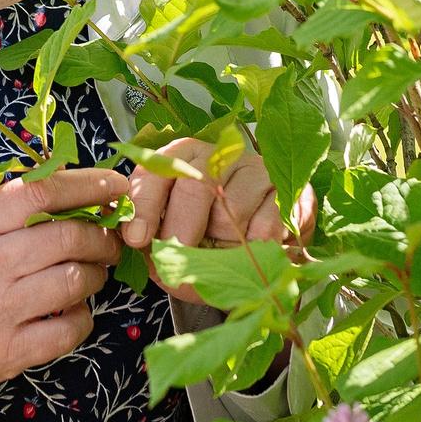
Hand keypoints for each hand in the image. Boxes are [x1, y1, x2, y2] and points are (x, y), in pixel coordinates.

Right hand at [0, 168, 127, 404]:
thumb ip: (3, 211)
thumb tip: (67, 190)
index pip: (42, 192)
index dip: (88, 185)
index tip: (115, 187)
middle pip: (69, 237)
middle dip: (102, 237)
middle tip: (108, 241)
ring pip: (76, 281)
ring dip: (96, 276)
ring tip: (92, 275)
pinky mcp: (6, 353)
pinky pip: (68, 330)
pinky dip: (83, 318)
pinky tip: (74, 312)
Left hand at [118, 137, 316, 303]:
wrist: (260, 253)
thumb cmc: (207, 241)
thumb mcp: (173, 239)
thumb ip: (151, 240)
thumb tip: (136, 244)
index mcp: (180, 158)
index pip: (155, 173)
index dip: (144, 207)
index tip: (137, 239)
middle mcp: (216, 155)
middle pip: (193, 188)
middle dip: (180, 234)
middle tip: (176, 266)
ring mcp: (254, 168)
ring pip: (229, 212)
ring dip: (219, 249)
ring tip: (219, 260)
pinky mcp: (284, 191)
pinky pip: (262, 229)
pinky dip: (250, 253)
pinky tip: (248, 255)